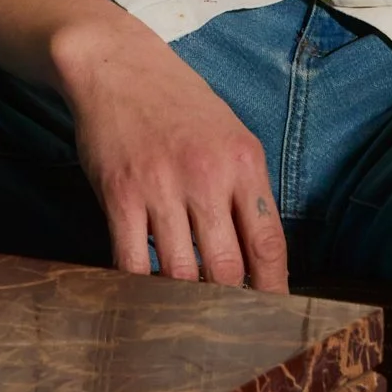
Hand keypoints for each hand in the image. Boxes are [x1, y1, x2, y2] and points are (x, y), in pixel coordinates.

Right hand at [52, 16, 288, 290]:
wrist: (117, 65)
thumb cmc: (178, 103)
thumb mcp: (229, 134)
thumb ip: (245, 189)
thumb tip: (259, 255)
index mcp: (243, 161)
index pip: (269, 243)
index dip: (274, 289)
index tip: (273, 316)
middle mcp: (207, 175)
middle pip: (228, 268)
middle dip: (230, 304)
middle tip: (228, 326)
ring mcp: (161, 186)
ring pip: (181, 272)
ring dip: (184, 301)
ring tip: (186, 316)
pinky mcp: (120, 194)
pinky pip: (131, 260)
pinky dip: (139, 285)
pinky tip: (144, 292)